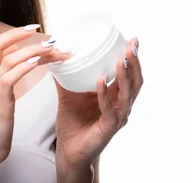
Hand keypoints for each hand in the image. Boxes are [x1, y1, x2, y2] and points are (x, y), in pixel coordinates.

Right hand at [0, 25, 70, 164]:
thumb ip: (4, 72)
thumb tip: (14, 51)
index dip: (14, 33)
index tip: (33, 27)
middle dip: (22, 34)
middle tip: (47, 35)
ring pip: (10, 59)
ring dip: (33, 51)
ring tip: (52, 48)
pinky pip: (10, 77)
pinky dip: (24, 67)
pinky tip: (38, 62)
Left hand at [53, 37, 142, 172]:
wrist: (68, 151)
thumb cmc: (72, 124)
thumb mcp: (68, 95)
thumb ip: (64, 78)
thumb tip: (55, 57)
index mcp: (114, 97)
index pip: (130, 75)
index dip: (133, 59)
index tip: (133, 40)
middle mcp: (120, 106)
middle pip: (135, 82)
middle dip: (134, 63)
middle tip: (131, 46)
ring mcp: (117, 118)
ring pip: (128, 94)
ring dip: (124, 75)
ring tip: (121, 59)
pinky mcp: (108, 128)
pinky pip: (110, 109)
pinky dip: (105, 93)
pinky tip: (100, 80)